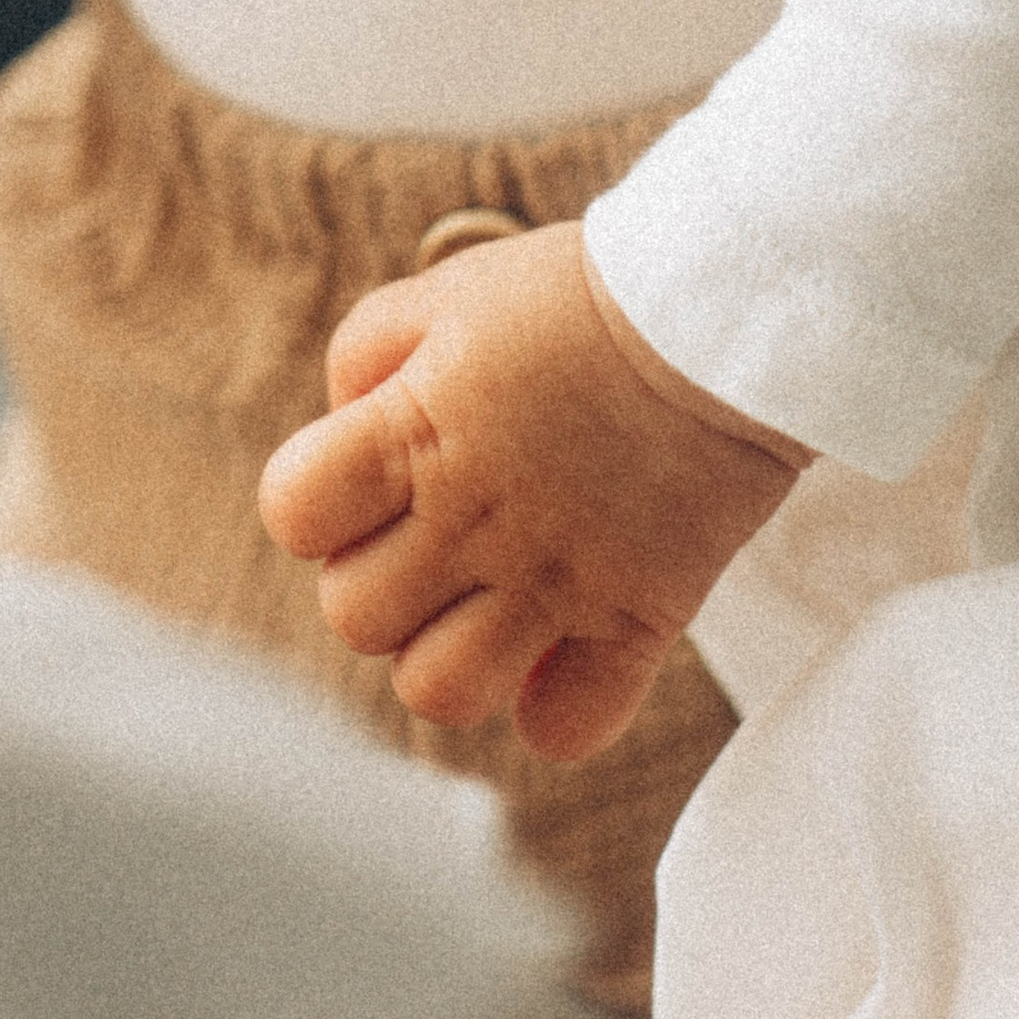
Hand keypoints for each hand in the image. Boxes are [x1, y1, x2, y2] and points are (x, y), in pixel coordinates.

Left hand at [258, 222, 806, 761]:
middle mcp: (476, 517)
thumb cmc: (582, 293)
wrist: (726, 312)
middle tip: (428, 540)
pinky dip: (552, 710)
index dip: (314, 501)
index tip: (361, 480)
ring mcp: (557, 579)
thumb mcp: (452, 290)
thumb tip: (342, 424)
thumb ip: (370, 353)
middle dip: (375, 580)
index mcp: (417, 428)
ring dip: (446, 655)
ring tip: (484, 603)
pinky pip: (566, 728)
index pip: (292, 512)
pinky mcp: (639, 618)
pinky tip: (557, 652)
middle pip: (353, 617)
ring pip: (437, 693)